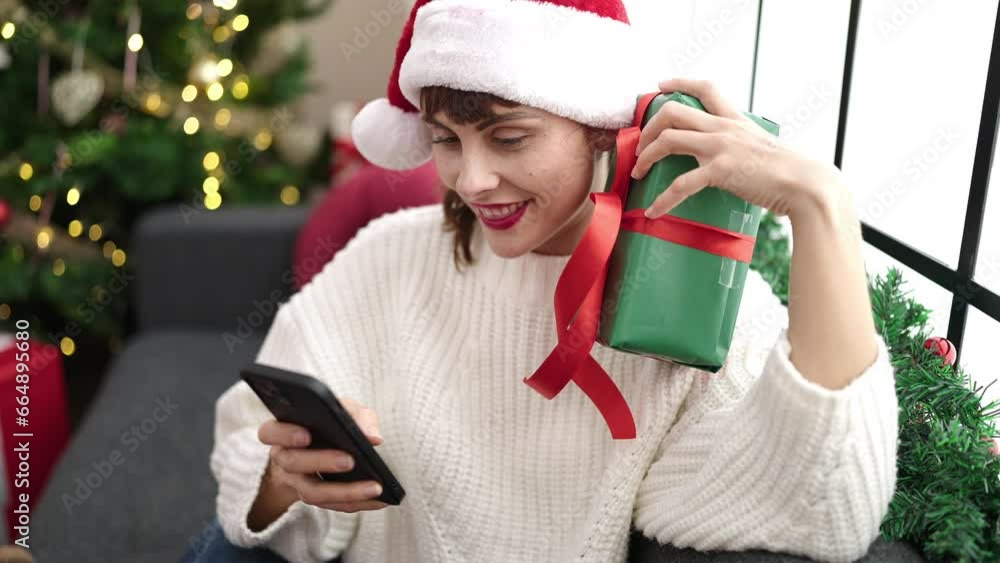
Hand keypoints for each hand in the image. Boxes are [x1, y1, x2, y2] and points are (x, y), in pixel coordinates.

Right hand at [257, 396, 388, 513]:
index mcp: (283, 430)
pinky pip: (332, 505)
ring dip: (344, 491)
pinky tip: (379, 499)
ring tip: (374, 487)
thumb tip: (373, 438)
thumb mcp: (342, 409)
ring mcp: (296, 481)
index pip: (269, 432)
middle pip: (293, 463)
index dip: (284, 434)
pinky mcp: (314, 497)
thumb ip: (357, 415)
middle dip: (322, 462)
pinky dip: (357, 502)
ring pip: (311, 492)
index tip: (306, 435)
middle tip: (350, 461)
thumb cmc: (329, 422)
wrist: (321, 446)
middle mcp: (284, 457)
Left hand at [632, 78, 839, 220]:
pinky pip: (680, 185)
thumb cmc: (790, 172)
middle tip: (640, 146)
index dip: (679, 82)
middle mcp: (724, 127)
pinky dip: (663, 200)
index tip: (660, 85)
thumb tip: (735, 160)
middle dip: (648, 127)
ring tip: (638, 172)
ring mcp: (720, 146)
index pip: (706, 88)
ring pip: (667, 139)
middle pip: (673, 111)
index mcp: (735, 120)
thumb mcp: (763, 148)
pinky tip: (654, 212)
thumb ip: (744, 147)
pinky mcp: (720, 170)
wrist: (805, 184)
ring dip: (645, 156)